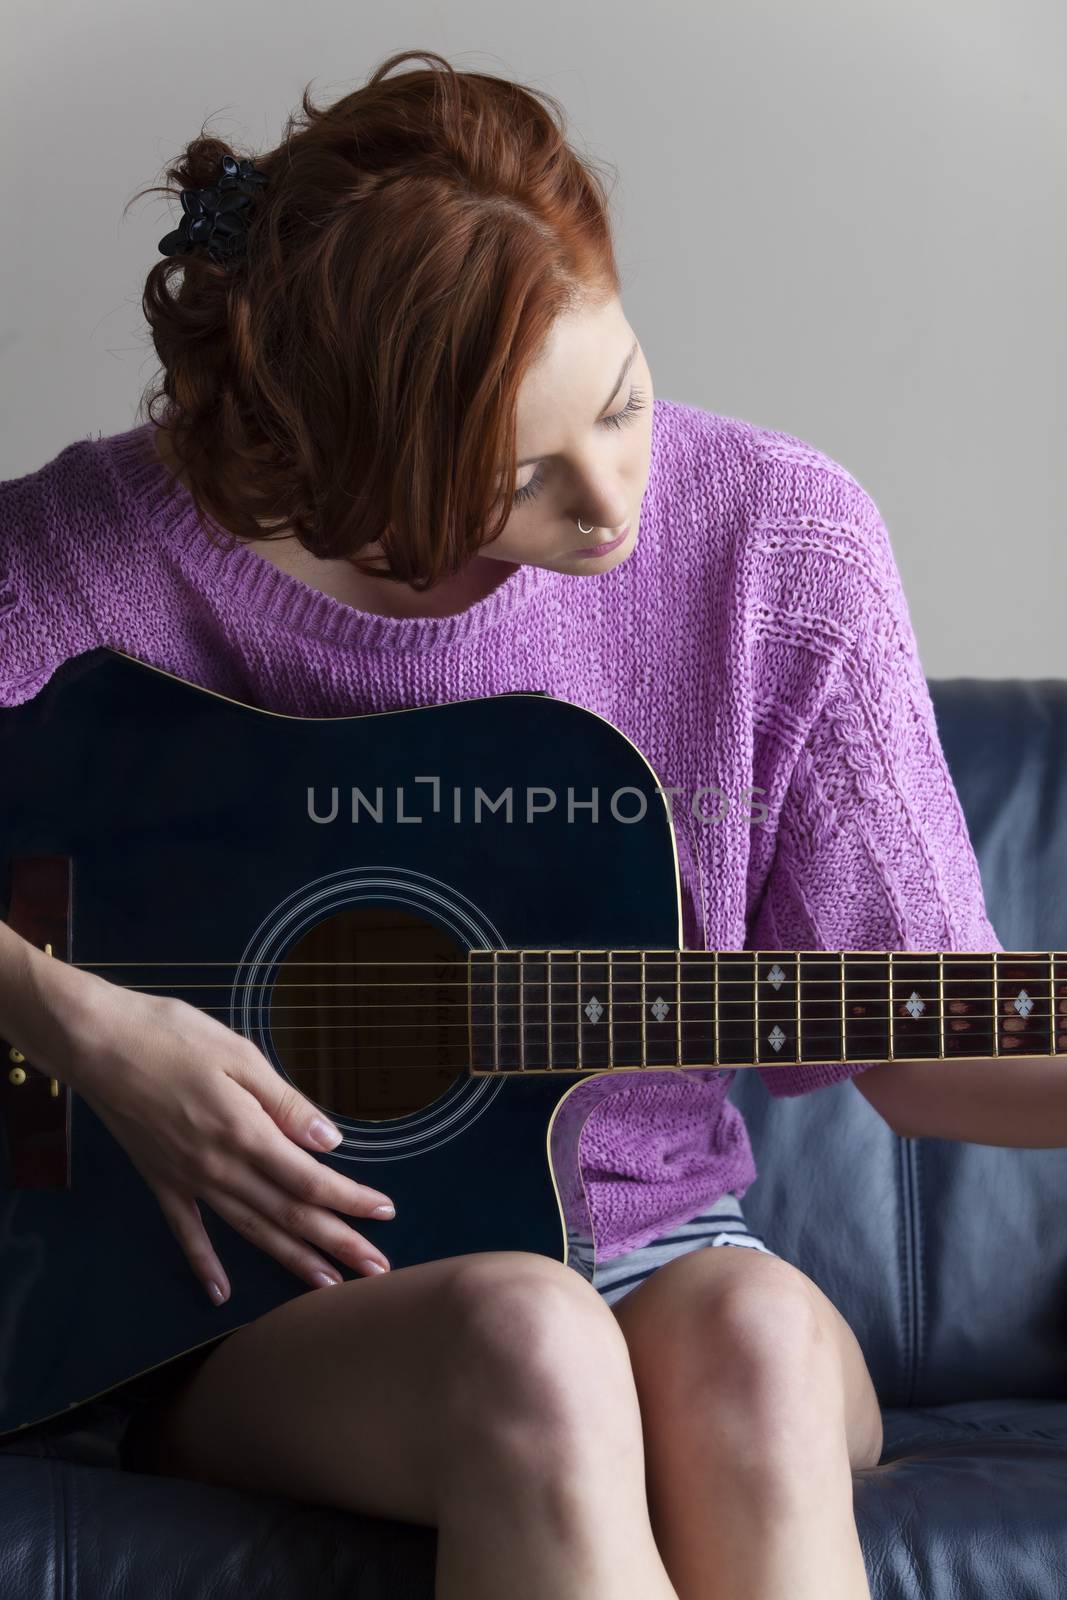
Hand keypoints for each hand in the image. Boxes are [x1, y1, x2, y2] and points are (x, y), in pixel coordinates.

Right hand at [40, 964, 395, 1303]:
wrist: (95, 1042)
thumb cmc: (171, 1035)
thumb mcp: (239, 1054)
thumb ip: (285, 1103)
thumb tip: (328, 1141)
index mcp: (245, 1132)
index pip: (310, 1179)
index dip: (350, 1199)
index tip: (384, 1213)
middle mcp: (219, 1167)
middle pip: (289, 1214)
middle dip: (337, 1243)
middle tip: (376, 1270)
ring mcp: (188, 1179)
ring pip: (250, 1229)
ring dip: (291, 1259)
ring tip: (327, 1285)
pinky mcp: (160, 1180)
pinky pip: (187, 1232)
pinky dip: (204, 1264)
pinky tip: (219, 1294)